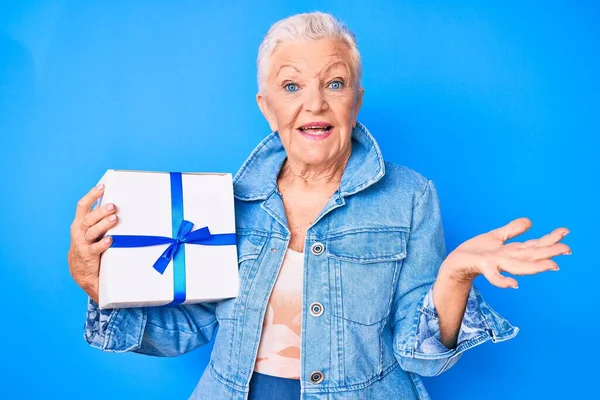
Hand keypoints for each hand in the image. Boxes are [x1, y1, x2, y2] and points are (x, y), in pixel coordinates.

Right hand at [67, 184, 118, 301]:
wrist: (81, 271)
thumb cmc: (89, 245)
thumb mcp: (91, 230)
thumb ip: (99, 219)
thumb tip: (115, 205)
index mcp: (80, 222)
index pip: (83, 205)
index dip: (92, 195)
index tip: (102, 186)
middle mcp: (78, 231)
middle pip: (88, 218)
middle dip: (100, 211)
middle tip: (112, 206)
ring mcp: (82, 243)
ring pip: (91, 231)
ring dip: (103, 224)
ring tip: (114, 219)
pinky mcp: (87, 255)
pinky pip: (95, 248)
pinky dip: (103, 243)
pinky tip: (110, 240)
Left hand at [439, 218, 570, 288]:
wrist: (456, 262)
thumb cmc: (476, 251)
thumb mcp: (495, 237)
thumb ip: (512, 230)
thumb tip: (530, 222)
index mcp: (512, 251)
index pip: (535, 245)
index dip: (550, 238)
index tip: (566, 231)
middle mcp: (508, 259)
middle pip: (532, 255)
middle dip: (549, 252)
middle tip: (568, 249)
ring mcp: (496, 264)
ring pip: (519, 266)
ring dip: (536, 267)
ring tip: (553, 265)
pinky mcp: (482, 266)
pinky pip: (494, 276)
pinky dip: (503, 281)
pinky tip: (513, 284)